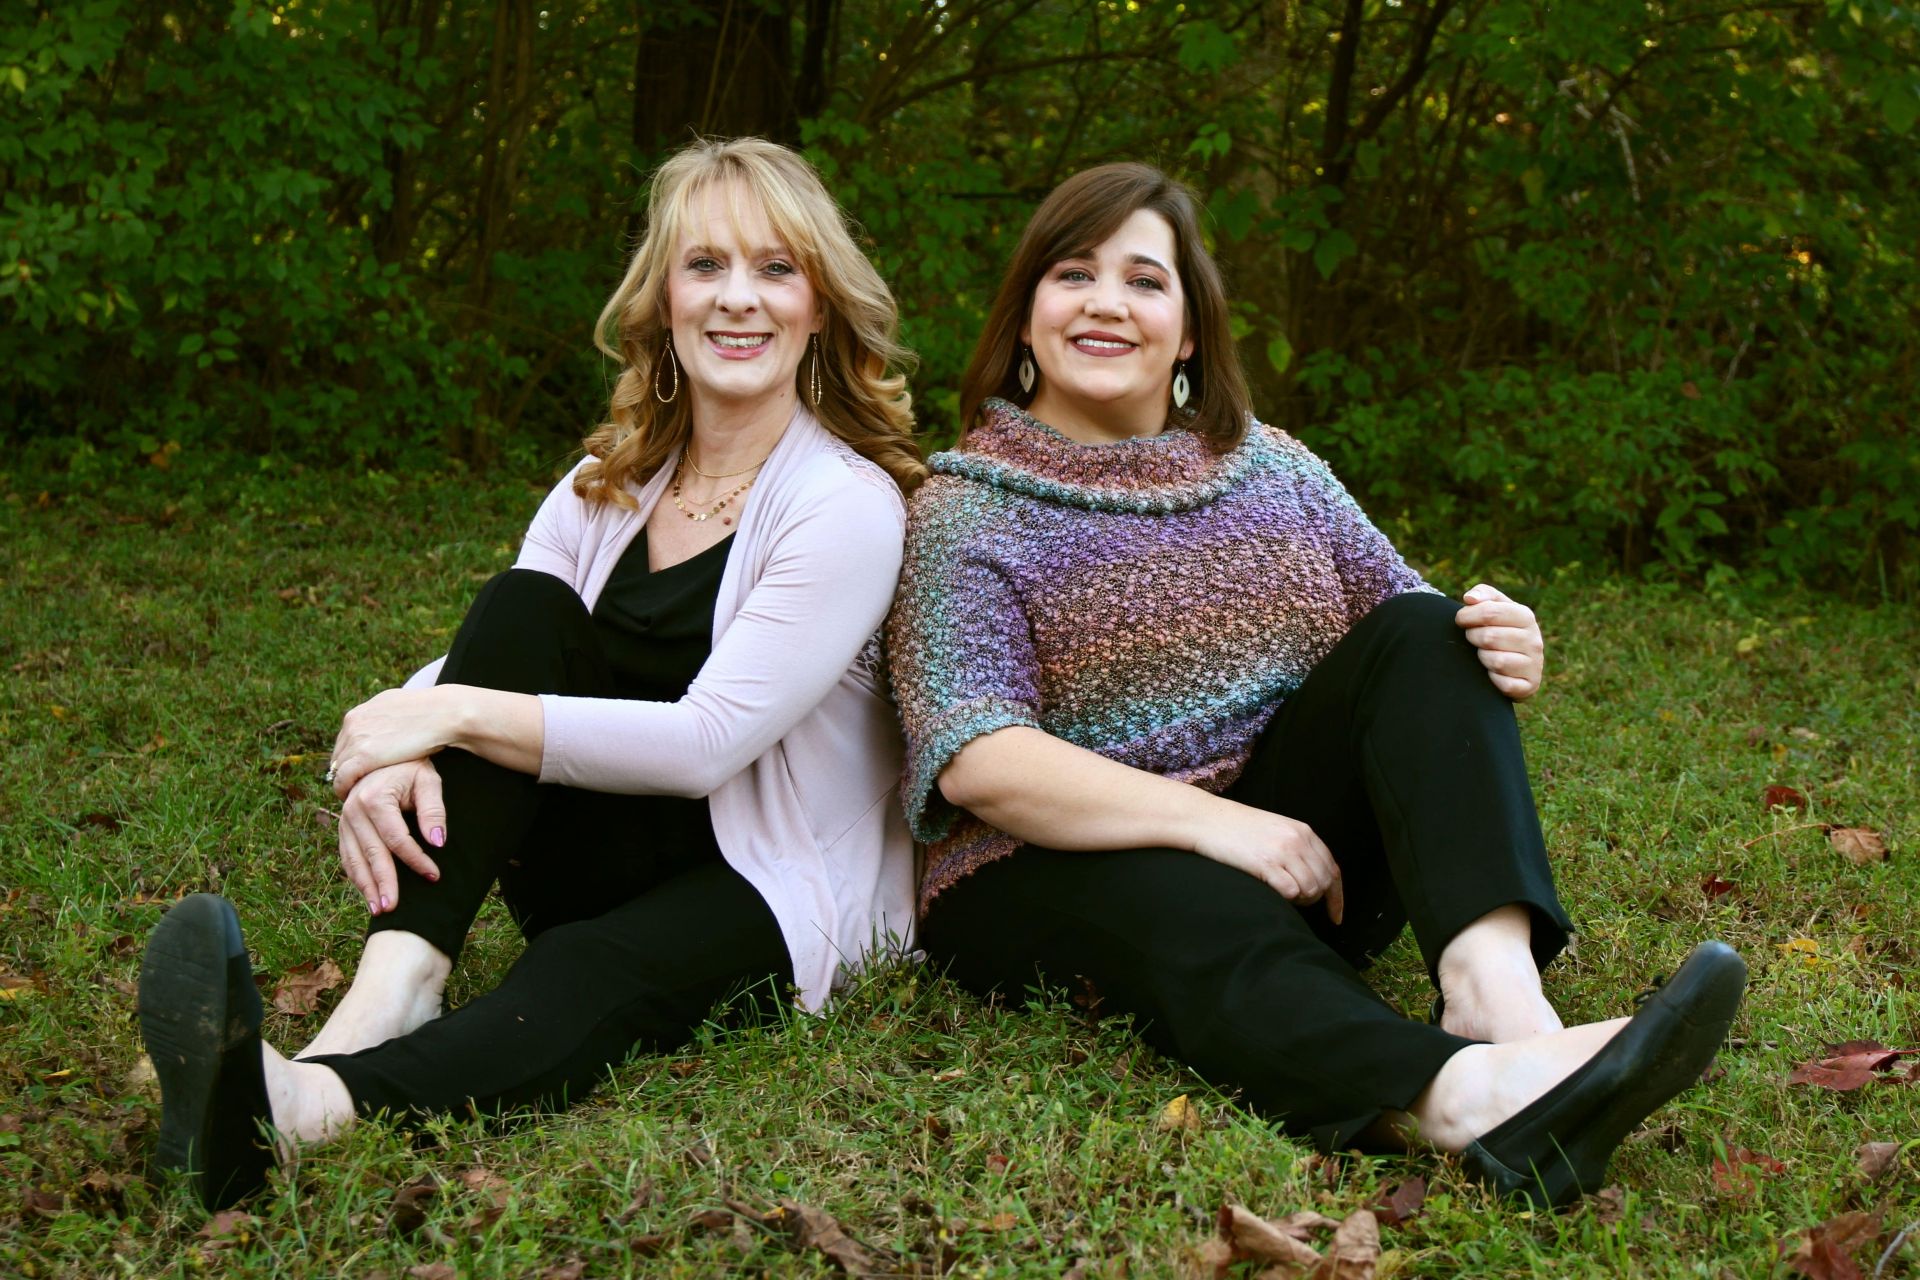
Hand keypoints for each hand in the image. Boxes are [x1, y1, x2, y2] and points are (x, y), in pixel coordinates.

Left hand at [329, 687, 456, 797]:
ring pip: (338, 766)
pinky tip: (351, 797)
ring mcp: (356, 738)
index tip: (359, 769)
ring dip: (343, 781)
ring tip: (351, 795)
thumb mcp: (404, 708)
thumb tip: (394, 723)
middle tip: (354, 785)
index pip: (346, 738)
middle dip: (346, 768)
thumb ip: (391, 716)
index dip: (352, 756)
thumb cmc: (434, 712)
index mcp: (362, 711)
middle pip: (339, 753)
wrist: (443, 713)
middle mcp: (354, 723)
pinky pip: (343, 778)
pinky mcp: (363, 756)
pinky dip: (344, 788)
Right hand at [338, 758, 445, 913]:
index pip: (397, 838)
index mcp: (374, 797)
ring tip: (379, 910)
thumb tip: (438, 842)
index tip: (435, 875)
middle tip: (393, 908)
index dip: (416, 859)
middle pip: (372, 854)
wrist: (384, 753)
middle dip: (384, 883)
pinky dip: (356, 876)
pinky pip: (347, 855)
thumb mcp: (428, 780)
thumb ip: (434, 809)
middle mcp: (353, 809)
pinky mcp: (343, 826)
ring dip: (366, 886)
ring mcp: (344, 819)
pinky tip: (367, 893)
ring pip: (355, 859)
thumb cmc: (412, 767)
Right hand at [1189, 798, 1344, 923]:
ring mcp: (1283, 851)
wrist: (1206, 819)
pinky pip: (1291, 891)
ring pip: (1312, 889)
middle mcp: (1298, 840)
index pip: (1333, 868)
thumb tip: (1313, 876)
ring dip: (1301, 900)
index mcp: (1303, 831)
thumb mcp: (1275, 829)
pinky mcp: (1265, 863)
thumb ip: (1297, 847)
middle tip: (1299, 904)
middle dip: (1318, 900)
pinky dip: (1287, 898)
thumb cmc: (1236, 827)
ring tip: (1285, 896)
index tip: (1335, 915)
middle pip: (1325, 881)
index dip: (1337, 896)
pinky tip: (1275, 893)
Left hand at [1456, 583, 1543, 700]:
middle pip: (1489, 637)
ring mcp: (1534, 664)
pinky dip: (1492, 679)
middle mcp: (1534, 640)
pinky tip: (1493, 673)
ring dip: (1482, 658)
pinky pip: (1504, 684)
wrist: (1518, 663)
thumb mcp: (1496, 607)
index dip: (1467, 616)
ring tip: (1484, 653)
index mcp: (1525, 616)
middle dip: (1473, 637)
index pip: (1490, 612)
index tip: (1461, 620)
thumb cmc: (1501, 629)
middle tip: (1473, 638)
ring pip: (1496, 661)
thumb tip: (1470, 599)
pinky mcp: (1529, 686)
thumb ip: (1483, 594)